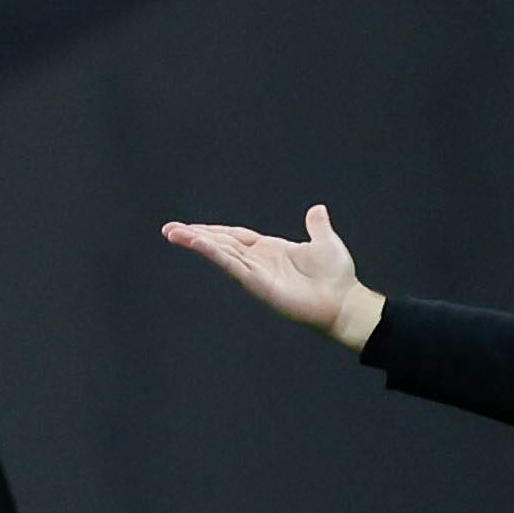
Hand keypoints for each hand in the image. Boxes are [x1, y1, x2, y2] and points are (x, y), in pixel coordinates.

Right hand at [161, 205, 384, 350]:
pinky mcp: (257, 283)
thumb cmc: (337, 278)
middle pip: (221, 243)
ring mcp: (256, 272)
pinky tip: (197, 242)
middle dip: (195, 235)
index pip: (235, 236)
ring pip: (220, 252)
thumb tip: (317, 210)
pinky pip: (231, 264)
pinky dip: (213, 253)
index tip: (192, 227)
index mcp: (270, 250)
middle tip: (169, 229)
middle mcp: (259, 261)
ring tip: (172, 233)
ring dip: (196, 242)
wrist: (344, 302)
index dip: (214, 230)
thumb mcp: (326, 242)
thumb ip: (317, 226)